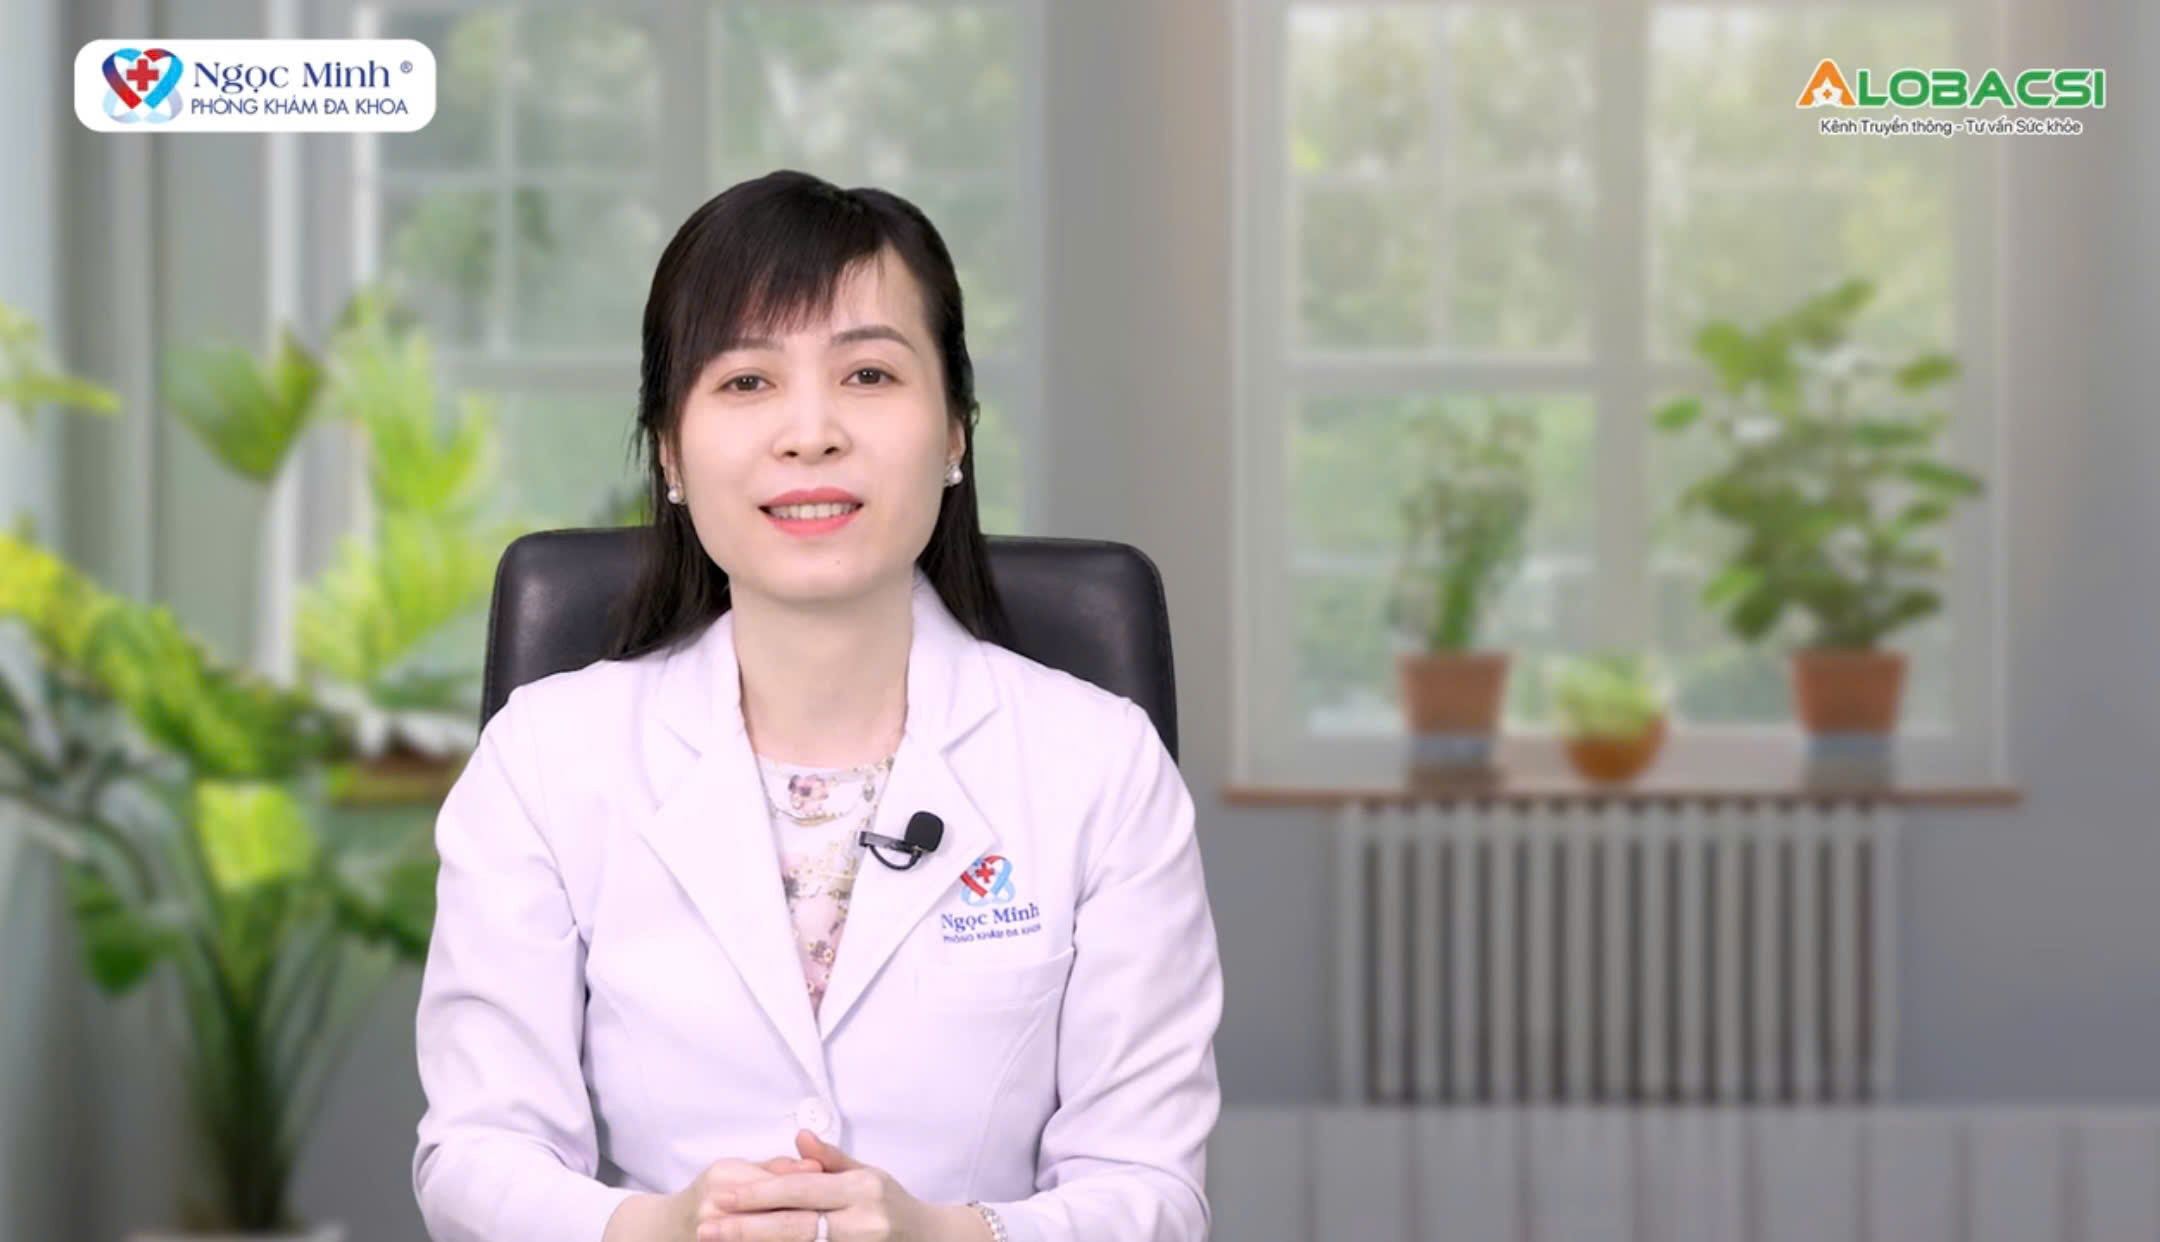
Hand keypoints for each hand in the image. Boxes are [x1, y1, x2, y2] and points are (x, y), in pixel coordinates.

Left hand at [689, 1129, 984, 1240]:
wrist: (932, 1241)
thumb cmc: (894, 1204)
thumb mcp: (869, 1173)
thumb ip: (830, 1160)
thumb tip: (799, 1137)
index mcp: (862, 1190)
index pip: (800, 1191)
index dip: (758, 1194)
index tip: (724, 1196)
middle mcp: (862, 1222)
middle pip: (793, 1227)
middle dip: (744, 1229)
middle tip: (706, 1228)